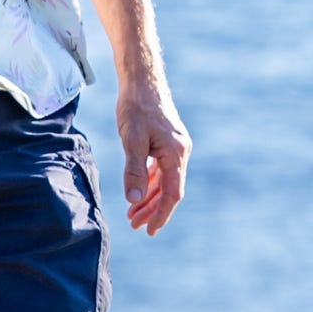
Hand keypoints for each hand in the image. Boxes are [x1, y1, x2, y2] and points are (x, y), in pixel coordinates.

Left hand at [115, 79, 190, 235]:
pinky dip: (150, 182)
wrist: (142, 80)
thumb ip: (134, 170)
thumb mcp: (131, 139)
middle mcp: (181, 151)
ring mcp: (175, 147)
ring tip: (133, 214)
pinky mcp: (167, 142)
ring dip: (149, 197)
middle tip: (134, 226)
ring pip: (164, 180)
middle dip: (152, 210)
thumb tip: (134, 199)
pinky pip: (161, 169)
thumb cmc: (136, 107)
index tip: (150, 231)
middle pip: (169, 189)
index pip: (172, 193)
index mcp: (176, 153)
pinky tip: (139, 191)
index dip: (161, 214)